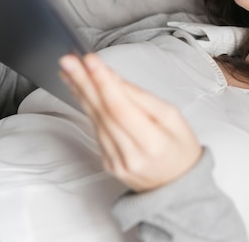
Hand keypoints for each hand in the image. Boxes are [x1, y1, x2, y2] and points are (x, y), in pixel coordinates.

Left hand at [59, 53, 202, 191]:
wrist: (178, 186)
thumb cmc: (179, 148)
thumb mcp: (172, 117)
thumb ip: (142, 98)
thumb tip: (114, 79)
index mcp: (152, 143)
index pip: (120, 107)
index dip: (104, 82)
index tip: (90, 61)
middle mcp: (130, 155)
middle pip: (102, 112)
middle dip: (83, 82)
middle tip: (69, 61)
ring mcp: (115, 161)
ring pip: (94, 119)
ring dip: (80, 92)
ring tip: (69, 69)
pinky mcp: (106, 162)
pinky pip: (95, 129)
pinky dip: (86, 107)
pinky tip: (80, 90)